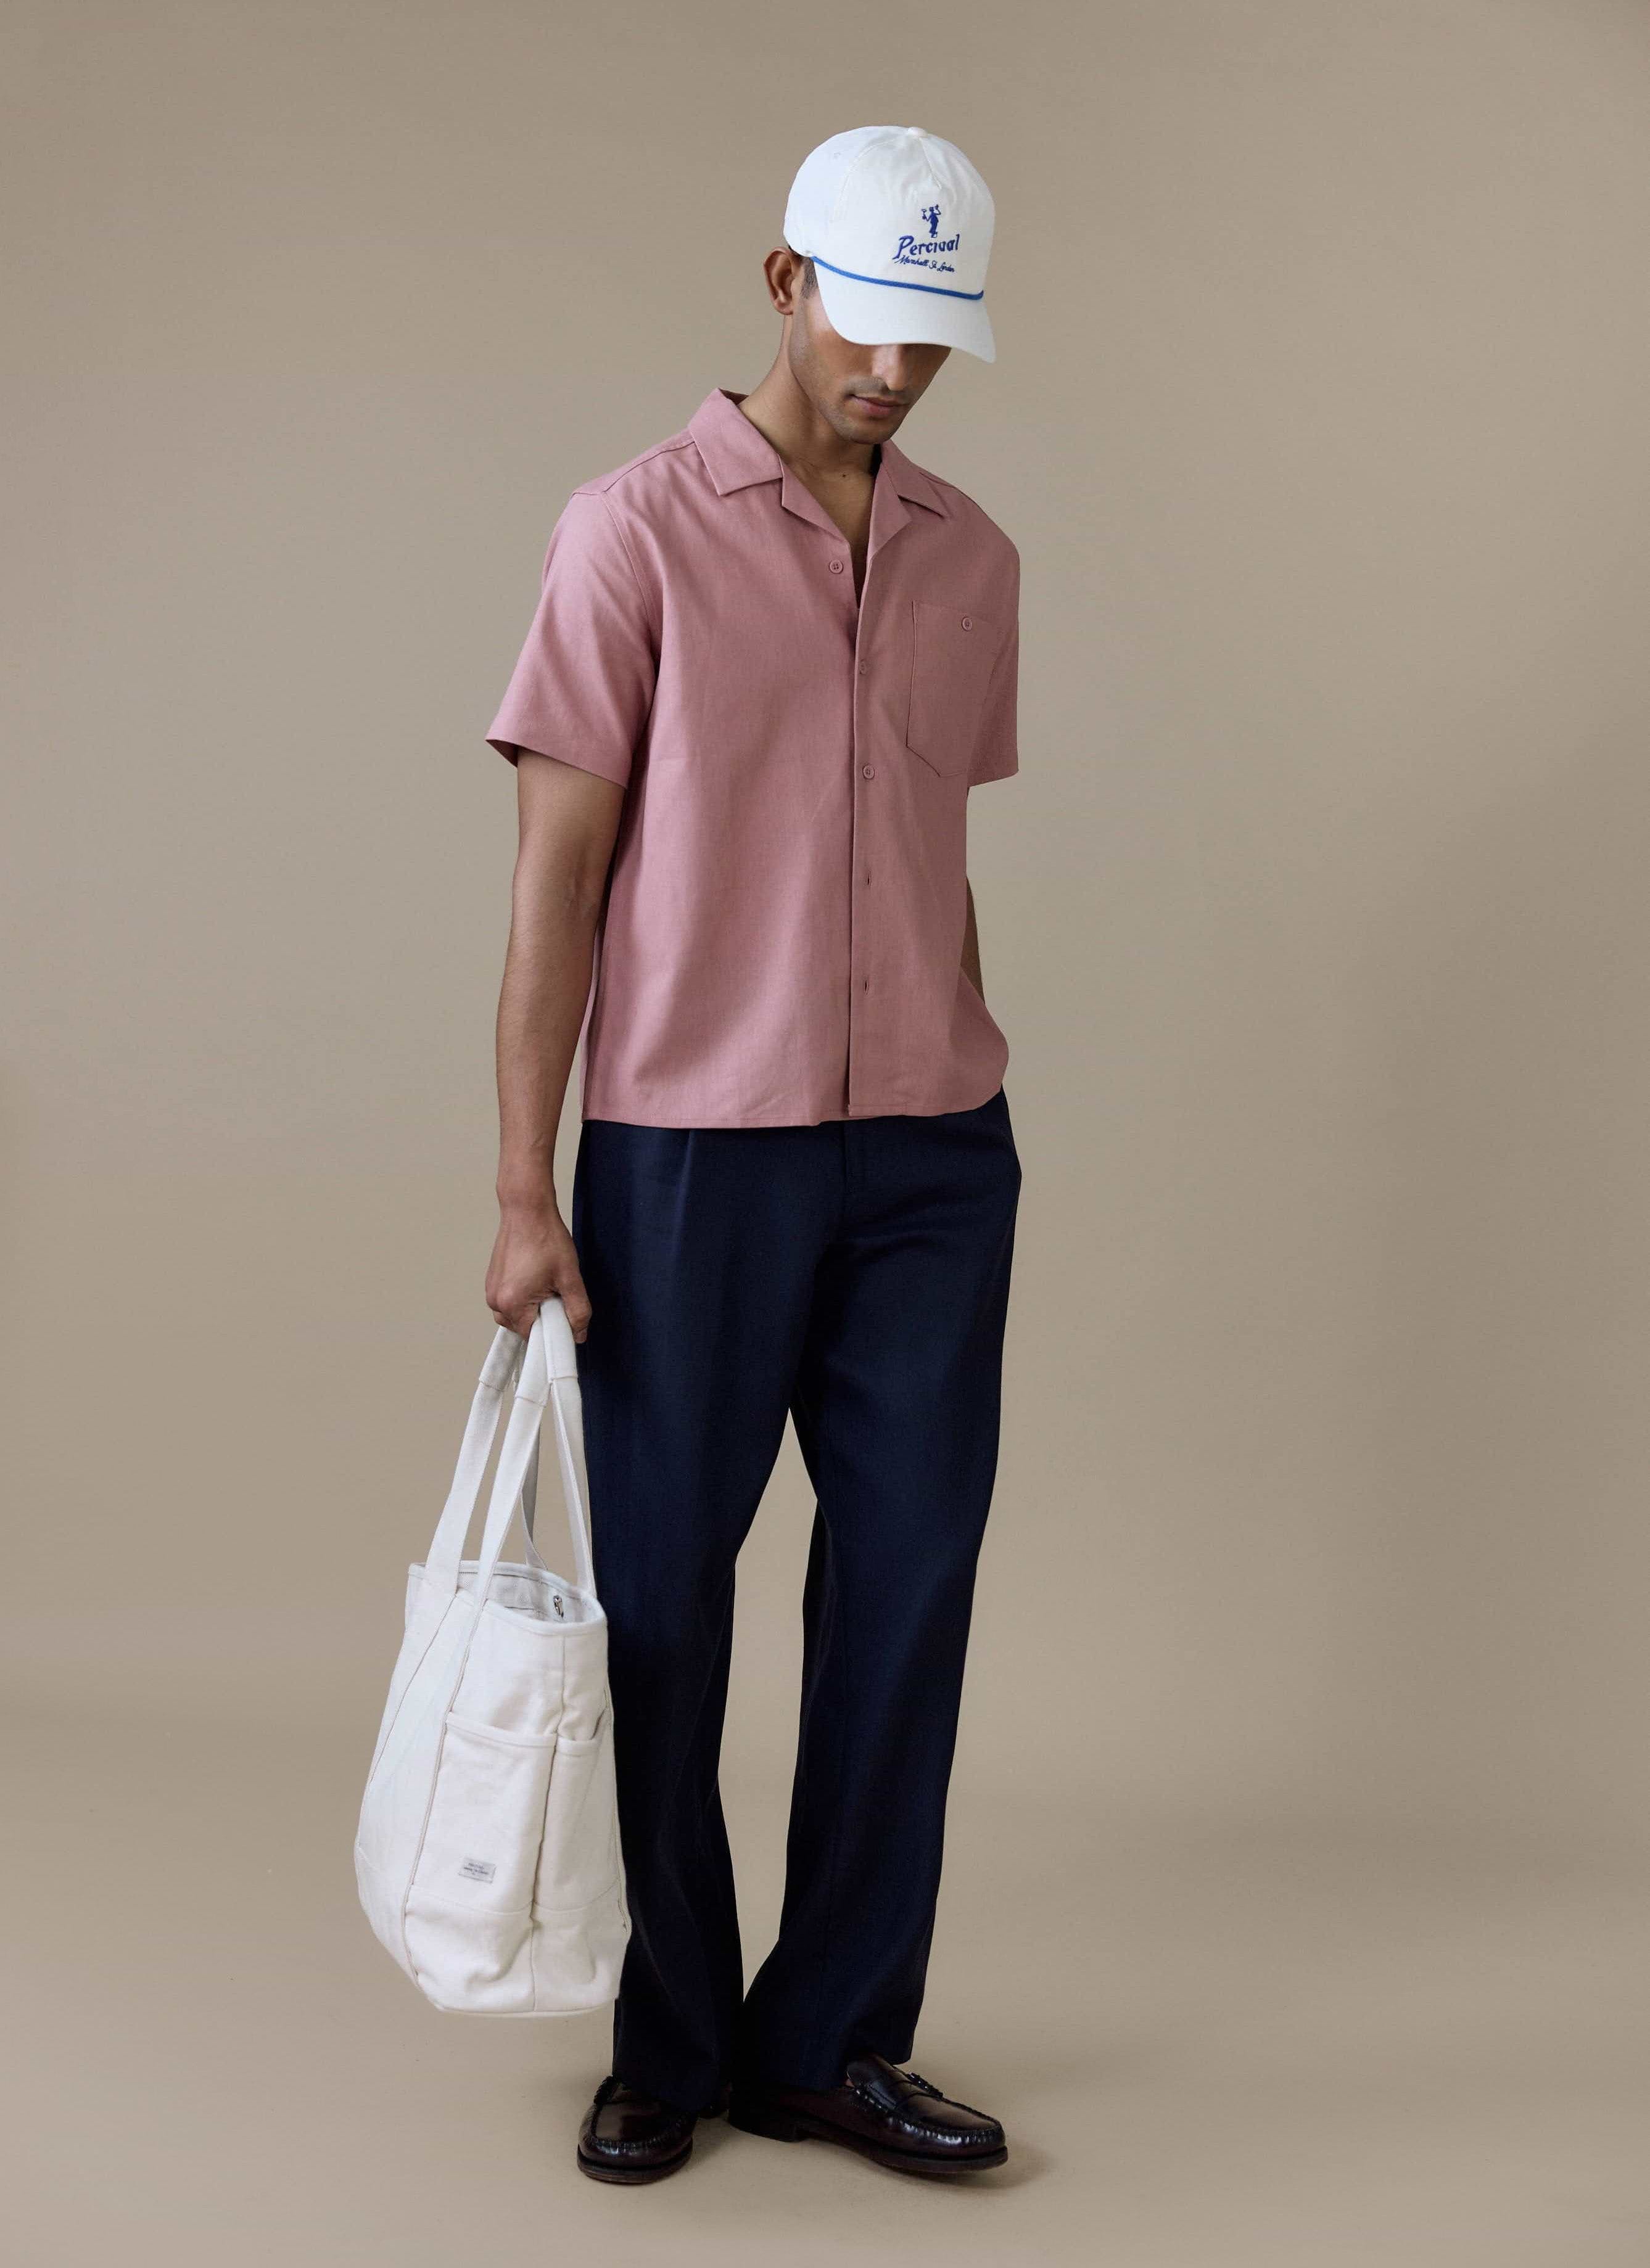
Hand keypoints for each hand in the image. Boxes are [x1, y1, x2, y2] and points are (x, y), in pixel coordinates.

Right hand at [485, 1185, 591, 1341]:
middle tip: (556, 1290)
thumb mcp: (570, 1277)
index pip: (535, 1337)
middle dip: (544, 1316)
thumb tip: (579, 1335)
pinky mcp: (492, 1282)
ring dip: (534, 1306)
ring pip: (518, 1315)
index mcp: (512, 1304)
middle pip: (525, 1327)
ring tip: (545, 1280)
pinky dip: (525, 1297)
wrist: (526, 1210)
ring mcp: (491, 1292)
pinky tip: (535, 1277)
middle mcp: (496, 1302)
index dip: (554, 1328)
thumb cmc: (546, 1239)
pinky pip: (511, 1301)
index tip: (564, 1311)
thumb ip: (578, 1310)